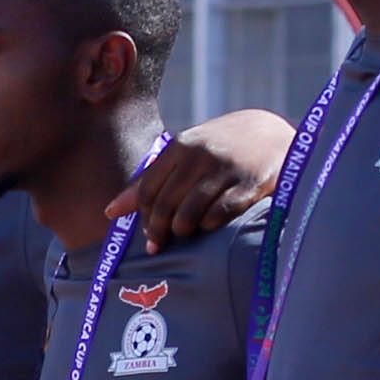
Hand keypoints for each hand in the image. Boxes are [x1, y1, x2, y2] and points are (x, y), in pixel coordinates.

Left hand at [112, 107, 295, 241]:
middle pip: (166, 204)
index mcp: (181, 147)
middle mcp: (200, 156)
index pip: (149, 190)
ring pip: (189, 213)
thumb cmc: (218, 150)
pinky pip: (220, 215)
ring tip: (185, 235)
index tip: (149, 236)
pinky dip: (210, 226)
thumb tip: (109, 212)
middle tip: (160, 245)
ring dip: (183, 231)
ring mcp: (226, 169)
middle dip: (159, 231)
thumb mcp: (184, 156)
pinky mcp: (250, 183)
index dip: (145, 218)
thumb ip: (149, 181)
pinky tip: (210, 228)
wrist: (270, 134)